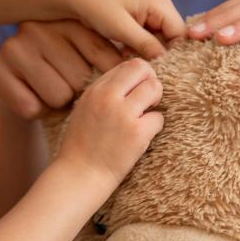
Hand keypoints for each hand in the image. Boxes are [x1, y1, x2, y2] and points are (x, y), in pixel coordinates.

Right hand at [0, 19, 121, 119]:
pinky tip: (34, 102)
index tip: (108, 90)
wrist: (28, 97)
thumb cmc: (70, 80)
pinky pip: (32, 107)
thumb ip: (120, 54)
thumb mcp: (94, 61)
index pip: (105, 55)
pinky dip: (37, 113)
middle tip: (72, 91)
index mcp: (70, 20)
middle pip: (81, 79)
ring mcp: (14, 47)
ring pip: (59, 96)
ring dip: (61, 107)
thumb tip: (156, 56)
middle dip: (82, 95)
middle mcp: (39, 27)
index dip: (110, 82)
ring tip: (54, 96)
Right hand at [54, 59, 163, 186]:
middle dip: (151, 82)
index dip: (137, 77)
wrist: (80, 175)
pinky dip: (154, 128)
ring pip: (155, 88)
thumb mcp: (86, 108)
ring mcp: (123, 114)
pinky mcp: (137, 133)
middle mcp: (108, 97)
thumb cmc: (83, 145)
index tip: (137, 92)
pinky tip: (141, 137)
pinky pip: (159, 118)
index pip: (126, 65)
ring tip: (145, 116)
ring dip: (155, 102)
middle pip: (142, 68)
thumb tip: (132, 78)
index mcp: (95, 90)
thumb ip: (105, 92)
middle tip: (147, 101)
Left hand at [61, 0, 197, 60]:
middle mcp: (159, 3)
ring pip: (158, 36)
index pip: (179, 34)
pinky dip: (138, 44)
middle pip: (171, 36)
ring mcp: (149, 8)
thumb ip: (145, 44)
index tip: (157, 68)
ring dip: (146, 50)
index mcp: (160, 3)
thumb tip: (166, 60)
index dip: (172, 53)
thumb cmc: (96, 6)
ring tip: (129, 57)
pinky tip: (124, 51)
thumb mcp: (121, 28)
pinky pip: (146, 33)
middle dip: (158, 52)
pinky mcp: (138, 13)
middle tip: (141, 65)